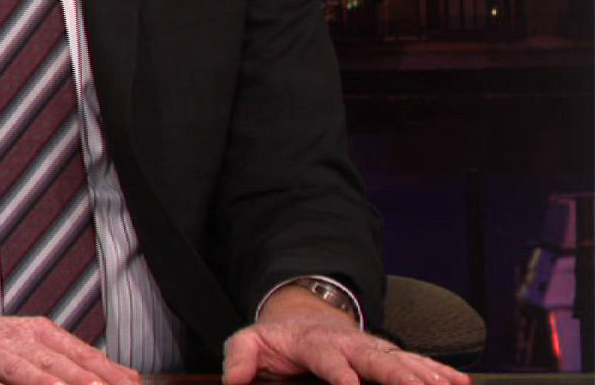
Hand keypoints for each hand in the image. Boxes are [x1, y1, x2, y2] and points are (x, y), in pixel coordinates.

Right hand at [0, 308, 141, 384]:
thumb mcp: (38, 344)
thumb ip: (81, 361)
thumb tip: (130, 378)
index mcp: (40, 333)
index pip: (79, 354)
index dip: (105, 372)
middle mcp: (16, 340)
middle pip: (53, 363)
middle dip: (80, 380)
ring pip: (18, 369)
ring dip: (42, 383)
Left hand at [223, 286, 469, 384]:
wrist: (300, 315)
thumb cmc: (277, 338)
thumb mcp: (249, 342)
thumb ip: (240, 359)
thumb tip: (233, 381)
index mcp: (316, 344)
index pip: (331, 362)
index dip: (342, 376)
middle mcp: (350, 345)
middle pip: (379, 361)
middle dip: (403, 377)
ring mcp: (372, 350)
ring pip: (404, 362)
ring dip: (429, 376)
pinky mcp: (386, 355)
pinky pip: (417, 362)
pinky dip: (440, 371)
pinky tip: (461, 382)